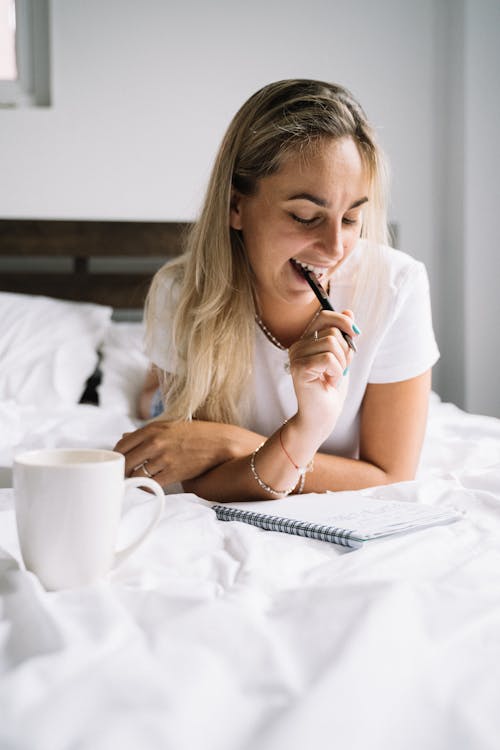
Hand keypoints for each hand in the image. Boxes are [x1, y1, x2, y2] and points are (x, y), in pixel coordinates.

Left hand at [114, 419, 262, 487]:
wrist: (219, 442)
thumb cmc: (194, 433)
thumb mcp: (168, 425)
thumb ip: (145, 432)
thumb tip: (124, 437)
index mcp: (152, 429)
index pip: (121, 445)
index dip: (115, 457)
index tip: (116, 463)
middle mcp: (155, 443)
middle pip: (125, 462)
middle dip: (120, 472)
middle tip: (120, 477)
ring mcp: (163, 458)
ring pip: (136, 475)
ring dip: (132, 482)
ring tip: (131, 484)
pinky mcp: (173, 473)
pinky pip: (151, 485)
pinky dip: (145, 488)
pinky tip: (146, 488)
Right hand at [288, 309, 358, 441]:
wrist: (322, 415)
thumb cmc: (331, 388)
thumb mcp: (343, 357)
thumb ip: (343, 335)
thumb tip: (349, 312)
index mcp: (306, 340)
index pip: (325, 316)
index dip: (343, 321)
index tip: (356, 334)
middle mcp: (297, 346)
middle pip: (333, 332)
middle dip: (346, 352)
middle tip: (339, 370)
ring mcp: (296, 357)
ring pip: (332, 344)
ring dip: (341, 365)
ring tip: (332, 378)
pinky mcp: (299, 368)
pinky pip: (329, 359)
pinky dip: (336, 373)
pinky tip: (328, 383)